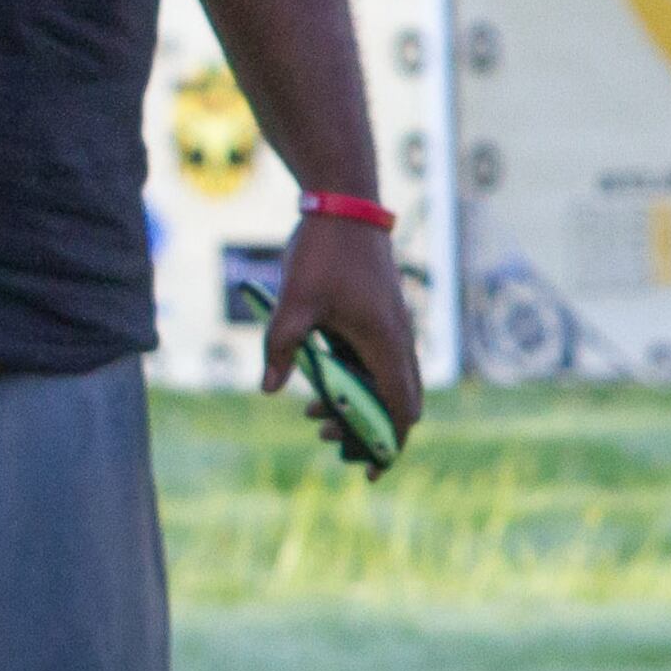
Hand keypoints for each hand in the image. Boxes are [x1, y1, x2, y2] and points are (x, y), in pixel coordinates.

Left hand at [264, 207, 425, 431]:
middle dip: (367, 429)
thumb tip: (270, 390)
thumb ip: (281, 348)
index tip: (369, 468)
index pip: (400, 409)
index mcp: (384, 342)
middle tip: (325, 436)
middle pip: (399, 403)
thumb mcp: (294, 303)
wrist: (345, 203)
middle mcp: (397, 339)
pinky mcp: (381, 317)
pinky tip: (320, 379)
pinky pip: (378, 362)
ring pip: (387, 383)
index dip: (388, 443)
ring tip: (312, 413)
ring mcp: (392, 327)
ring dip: (358, 404)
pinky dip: (357, 380)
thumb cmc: (323, 251)